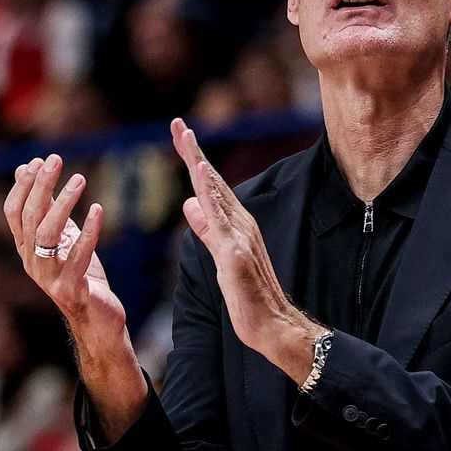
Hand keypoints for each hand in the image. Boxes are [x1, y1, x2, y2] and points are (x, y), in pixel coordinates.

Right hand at [3, 153, 122, 335]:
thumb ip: (45, 206)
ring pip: (47, 234)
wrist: (97, 318)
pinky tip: (98, 209)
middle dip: (42, 185)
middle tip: (56, 159)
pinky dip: (89, 231)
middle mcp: (31, 262)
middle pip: (30, 218)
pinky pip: (78, 256)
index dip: (23, 186)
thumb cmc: (80, 274)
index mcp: (25, 249)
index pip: (13, 212)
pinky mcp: (70, 290)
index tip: (39, 161)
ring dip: (63, 203)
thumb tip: (26, 167)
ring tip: (79, 179)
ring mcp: (48, 278)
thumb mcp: (62, 236)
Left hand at [169, 118, 319, 381]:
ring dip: (200, 164)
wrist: (273, 326)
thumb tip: (189, 203)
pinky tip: (200, 176)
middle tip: (177, 123)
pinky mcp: (235, 254)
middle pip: (212, 181)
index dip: (194, 160)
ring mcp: (239, 237)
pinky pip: (220, 220)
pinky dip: (211, 195)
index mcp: (234, 225)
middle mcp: (240, 224)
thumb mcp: (219, 258)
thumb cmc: (249, 297)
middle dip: (193, 151)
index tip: (180, 135)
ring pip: (217, 194)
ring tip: (186, 137)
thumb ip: (206, 230)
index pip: (210, 187)